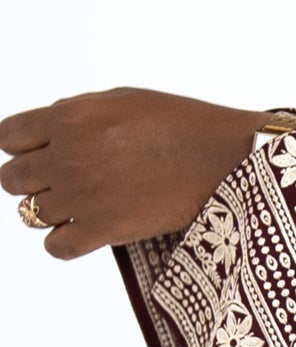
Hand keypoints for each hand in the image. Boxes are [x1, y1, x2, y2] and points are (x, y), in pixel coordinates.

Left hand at [0, 89, 295, 259]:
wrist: (224, 157)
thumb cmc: (182, 123)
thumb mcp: (121, 99)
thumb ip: (75, 112)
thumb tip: (45, 129)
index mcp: (69, 118)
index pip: (7, 137)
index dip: (20, 145)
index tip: (34, 152)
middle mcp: (66, 157)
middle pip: (12, 179)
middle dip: (32, 179)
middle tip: (62, 179)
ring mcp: (81, 196)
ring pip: (29, 214)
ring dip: (50, 209)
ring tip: (80, 202)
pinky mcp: (101, 230)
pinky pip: (54, 247)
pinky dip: (63, 241)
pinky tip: (83, 230)